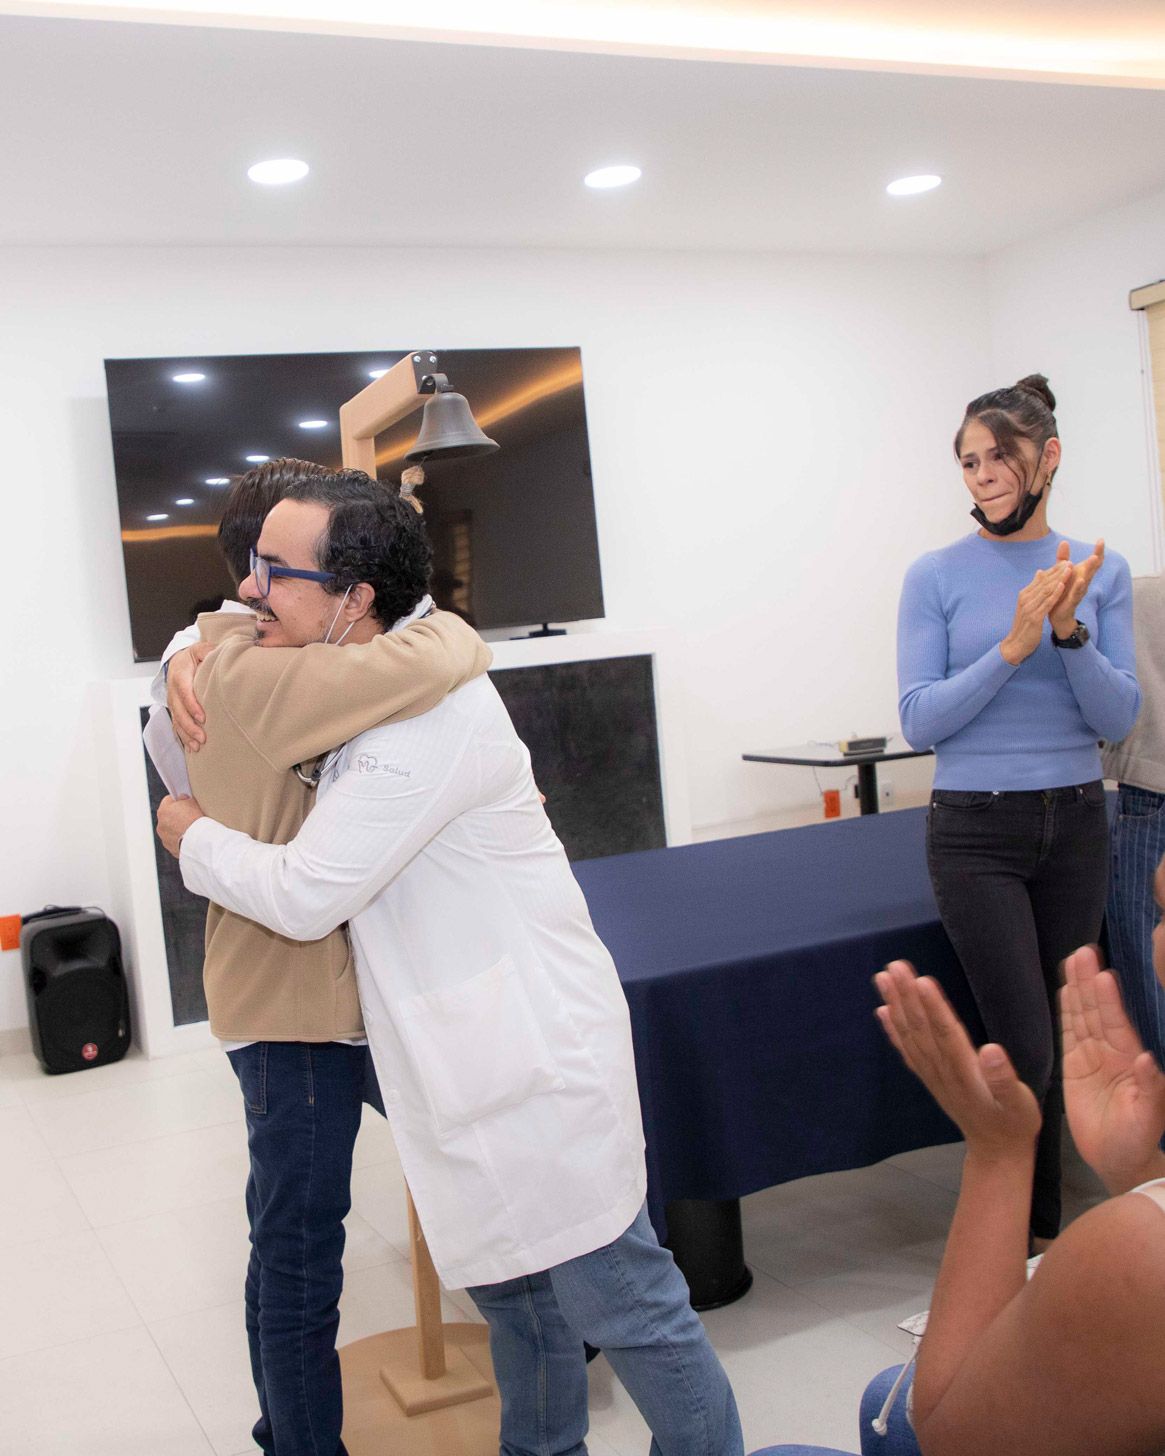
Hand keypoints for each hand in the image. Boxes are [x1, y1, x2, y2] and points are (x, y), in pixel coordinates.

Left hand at [156, 794, 204, 857]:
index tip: (186, 802)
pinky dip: (181, 839)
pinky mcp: (170, 847)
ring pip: (170, 829)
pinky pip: (175, 840)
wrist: (199, 841)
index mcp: (163, 810)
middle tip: (190, 816)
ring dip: (178, 828)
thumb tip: (183, 799)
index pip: (169, 800)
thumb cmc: (195, 821)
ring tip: (192, 828)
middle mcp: (160, 824)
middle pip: (168, 816)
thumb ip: (185, 799)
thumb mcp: (192, 802)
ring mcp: (164, 837)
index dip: (179, 801)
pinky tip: (191, 837)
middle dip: (177, 815)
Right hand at [167, 642, 213, 750]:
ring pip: (176, 721)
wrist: (177, 661)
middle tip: (203, 738)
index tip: (203, 717)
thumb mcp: (200, 649)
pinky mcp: (175, 710)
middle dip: (190, 726)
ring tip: (197, 747)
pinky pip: (176, 725)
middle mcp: (173, 691)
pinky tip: (191, 748)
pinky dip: (182, 737)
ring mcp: (173, 702)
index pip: (184, 692)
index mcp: (180, 675)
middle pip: (179, 711)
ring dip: (186, 735)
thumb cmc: (193, 657)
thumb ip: (207, 651)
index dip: (192, 705)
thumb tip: (218, 653)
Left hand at [876, 960, 1040, 1160]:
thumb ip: (1004, 1079)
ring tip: (883, 978)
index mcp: (964, 1072)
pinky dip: (893, 1030)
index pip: (945, 1033)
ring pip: (910, 1035)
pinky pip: (907, 1050)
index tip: (920, 980)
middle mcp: (942, 1070)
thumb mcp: (1019, 1104)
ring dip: (896, 1005)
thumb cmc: (1014, 1122)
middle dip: (908, 996)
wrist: (996, 1151)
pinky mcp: (928, 1077)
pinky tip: (882, 1011)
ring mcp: (931, 1074)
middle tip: (895, 965)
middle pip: (922, 1028)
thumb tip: (991, 1050)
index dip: (932, 1007)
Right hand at [999, 559, 1071, 665]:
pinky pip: (1047, 603)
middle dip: (1058, 571)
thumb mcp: (1028, 605)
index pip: (1041, 579)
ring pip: (1046, 590)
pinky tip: (1063, 586)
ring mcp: (1029, 607)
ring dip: (1059, 579)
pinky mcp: (1034, 617)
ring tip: (1069, 570)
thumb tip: (1039, 572)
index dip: (1054, 570)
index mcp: (1025, 594)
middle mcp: (1025, 598)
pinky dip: (1055, 593)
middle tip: (1069, 562)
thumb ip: (1035, 589)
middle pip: (1044, 582)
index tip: (1065, 562)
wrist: (1017, 643)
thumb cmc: (1025, 625)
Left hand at [1049, 538, 1103, 639]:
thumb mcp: (1061, 573)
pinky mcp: (1072, 601)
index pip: (1092, 562)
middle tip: (1100, 547)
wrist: (1057, 614)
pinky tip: (1081, 580)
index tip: (1101, 539)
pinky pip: (1076, 593)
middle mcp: (1083, 582)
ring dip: (1090, 569)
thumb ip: (1063, 558)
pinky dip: (1078, 586)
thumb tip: (1064, 541)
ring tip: (1094, 559)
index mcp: (1081, 574)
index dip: (1098, 551)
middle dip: (1097, 558)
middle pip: (1093, 569)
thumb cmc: (1062, 591)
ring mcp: (1079, 591)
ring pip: (1087, 579)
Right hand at [1060, 944, 1164, 1192]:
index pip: (1116, 1024)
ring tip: (1072, 960)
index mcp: (1129, 1061)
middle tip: (1082, 952)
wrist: (1121, 1161)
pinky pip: (1068, 1034)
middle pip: (1096, 1011)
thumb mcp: (1149, 1118)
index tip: (1102, 974)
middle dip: (1089, 982)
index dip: (1109, 1000)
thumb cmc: (1139, 1141)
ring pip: (1082, 1016)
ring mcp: (1091, 1057)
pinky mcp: (1073, 1067)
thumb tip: (1147, 1059)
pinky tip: (1063, 991)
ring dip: (1076, 989)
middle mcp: (1110, 1052)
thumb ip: (1151, 1089)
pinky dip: (1065, 1011)